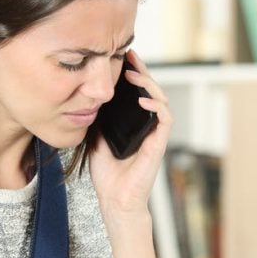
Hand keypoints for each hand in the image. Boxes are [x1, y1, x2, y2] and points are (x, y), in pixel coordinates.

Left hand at [88, 49, 172, 216]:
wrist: (114, 200)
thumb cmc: (108, 175)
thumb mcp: (96, 139)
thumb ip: (99, 120)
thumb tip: (91, 98)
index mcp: (135, 124)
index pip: (138, 93)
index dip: (133, 75)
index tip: (123, 58)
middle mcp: (148, 127)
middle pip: (152, 92)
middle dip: (142, 72)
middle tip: (130, 57)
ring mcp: (154, 135)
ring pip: (161, 101)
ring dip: (149, 85)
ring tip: (134, 76)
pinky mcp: (158, 145)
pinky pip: (164, 120)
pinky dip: (156, 106)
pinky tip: (143, 100)